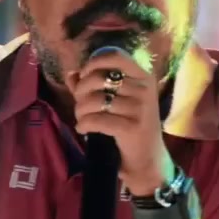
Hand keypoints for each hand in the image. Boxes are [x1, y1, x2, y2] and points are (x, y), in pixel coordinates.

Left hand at [67, 49, 172, 196]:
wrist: (148, 161)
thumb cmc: (131, 128)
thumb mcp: (116, 103)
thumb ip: (93, 87)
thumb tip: (71, 74)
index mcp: (144, 77)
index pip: (116, 57)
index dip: (94, 64)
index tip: (84, 77)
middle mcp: (145, 89)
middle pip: (99, 79)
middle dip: (81, 92)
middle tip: (80, 106)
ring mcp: (140, 108)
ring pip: (95, 100)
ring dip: (81, 111)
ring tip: (82, 119)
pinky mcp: (132, 127)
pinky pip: (97, 119)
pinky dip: (84, 124)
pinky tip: (83, 129)